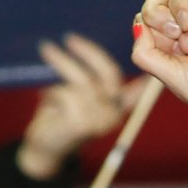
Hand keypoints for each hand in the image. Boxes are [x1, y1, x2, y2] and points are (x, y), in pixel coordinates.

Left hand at [19, 35, 142, 179]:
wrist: (44, 149)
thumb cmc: (61, 117)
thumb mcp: (82, 96)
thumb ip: (98, 81)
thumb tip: (117, 57)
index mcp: (118, 107)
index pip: (135, 84)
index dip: (141, 66)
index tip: (144, 47)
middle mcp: (114, 115)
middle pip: (108, 73)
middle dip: (87, 51)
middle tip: (67, 37)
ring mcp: (100, 121)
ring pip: (82, 81)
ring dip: (61, 70)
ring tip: (47, 79)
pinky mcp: (82, 125)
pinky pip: (66, 93)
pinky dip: (52, 93)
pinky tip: (46, 100)